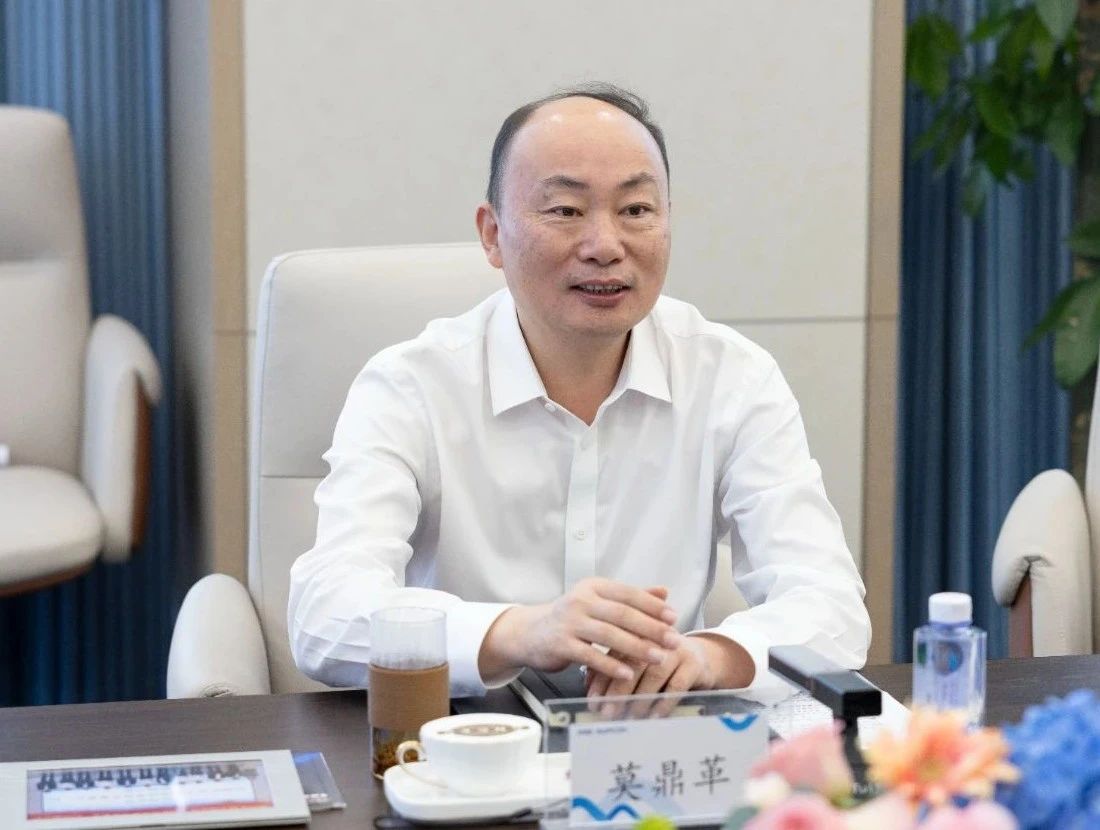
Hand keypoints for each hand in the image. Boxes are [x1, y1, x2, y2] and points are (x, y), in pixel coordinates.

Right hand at [478, 578, 680, 684]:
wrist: (530, 633)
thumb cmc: (571, 618)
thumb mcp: (598, 602)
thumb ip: (631, 597)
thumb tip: (664, 592)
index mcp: (594, 587)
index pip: (628, 593)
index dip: (652, 606)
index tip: (674, 617)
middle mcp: (581, 601)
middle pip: (622, 614)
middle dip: (651, 628)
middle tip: (673, 640)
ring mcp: (569, 622)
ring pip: (609, 634)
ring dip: (636, 647)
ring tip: (658, 658)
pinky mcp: (561, 644)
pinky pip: (590, 656)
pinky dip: (611, 665)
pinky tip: (628, 674)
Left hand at [585, 633, 755, 716]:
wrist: (702, 656)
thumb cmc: (661, 662)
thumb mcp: (639, 662)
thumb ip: (613, 668)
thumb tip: (588, 688)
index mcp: (636, 634)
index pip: (614, 655)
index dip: (602, 679)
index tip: (592, 701)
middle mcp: (655, 638)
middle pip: (633, 663)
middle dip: (618, 690)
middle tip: (607, 711)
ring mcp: (675, 650)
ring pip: (654, 674)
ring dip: (640, 698)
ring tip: (629, 716)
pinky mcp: (693, 664)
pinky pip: (677, 685)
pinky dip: (664, 703)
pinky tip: (654, 717)